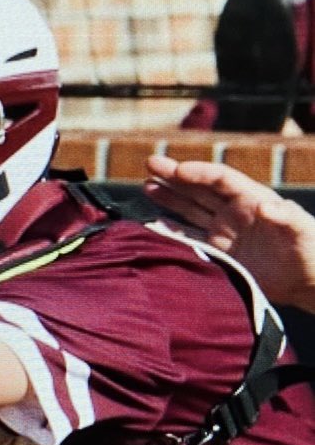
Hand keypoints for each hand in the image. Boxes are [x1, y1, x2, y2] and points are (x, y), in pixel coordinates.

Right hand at [145, 154, 314, 311]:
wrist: (305, 280)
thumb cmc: (309, 250)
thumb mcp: (302, 230)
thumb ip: (286, 217)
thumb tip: (267, 205)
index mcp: (252, 199)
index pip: (220, 180)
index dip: (199, 172)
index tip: (177, 170)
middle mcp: (234, 212)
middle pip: (200, 189)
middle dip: (175, 177)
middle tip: (150, 163)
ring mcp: (224, 232)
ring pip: (191, 210)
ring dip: (169, 198)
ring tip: (147, 186)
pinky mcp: (218, 253)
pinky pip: (190, 239)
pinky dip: (172, 231)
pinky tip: (156, 223)